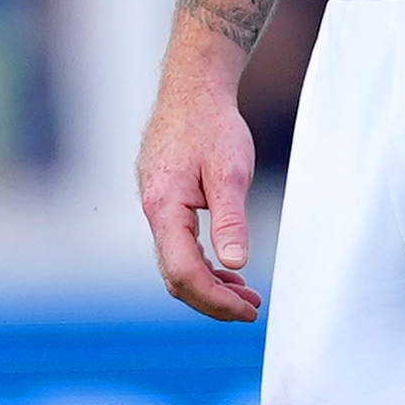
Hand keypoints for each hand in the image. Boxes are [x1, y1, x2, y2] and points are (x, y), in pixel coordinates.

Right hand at [136, 43, 261, 323]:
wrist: (192, 92)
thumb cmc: (212, 127)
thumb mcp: (230, 173)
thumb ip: (230, 219)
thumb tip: (235, 264)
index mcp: (164, 208)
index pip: (183, 271)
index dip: (214, 298)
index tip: (248, 310)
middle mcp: (153, 212)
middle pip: (175, 276)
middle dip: (212, 301)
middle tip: (252, 312)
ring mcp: (155, 209)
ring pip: (175, 264)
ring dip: (209, 286)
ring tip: (247, 297)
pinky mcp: (164, 203)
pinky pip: (177, 247)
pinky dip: (202, 265)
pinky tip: (230, 270)